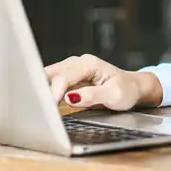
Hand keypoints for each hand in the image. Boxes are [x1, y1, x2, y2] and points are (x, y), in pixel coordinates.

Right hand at [44, 54, 162, 110]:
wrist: (133, 87)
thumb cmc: (126, 90)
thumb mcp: (114, 95)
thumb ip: (92, 96)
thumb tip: (69, 97)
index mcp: (89, 64)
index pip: (65, 76)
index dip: (55, 91)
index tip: (50, 106)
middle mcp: (78, 63)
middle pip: (53, 73)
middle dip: (43, 88)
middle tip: (37, 107)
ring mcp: (72, 69)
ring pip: (49, 76)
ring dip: (42, 89)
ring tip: (37, 106)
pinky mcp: (69, 77)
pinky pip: (53, 81)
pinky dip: (46, 91)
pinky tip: (42, 102)